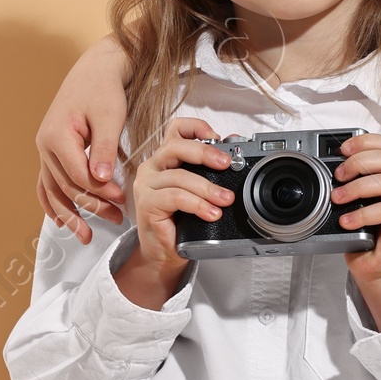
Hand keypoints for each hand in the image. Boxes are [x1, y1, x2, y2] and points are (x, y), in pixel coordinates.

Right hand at [36, 38, 130, 242]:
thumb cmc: (104, 90)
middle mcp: (45, 145)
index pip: (79, 175)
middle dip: (91, 206)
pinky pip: (47, 182)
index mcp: (58, 136)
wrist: (94, 70)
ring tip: (86, 236)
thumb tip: (102, 179)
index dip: (101, 192)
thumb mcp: (110, 117)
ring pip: (54, 189)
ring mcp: (45, 149)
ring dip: (71, 213)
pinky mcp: (51, 151)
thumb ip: (105, 149)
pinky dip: (53, 202)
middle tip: (116, 220)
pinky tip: (61, 220)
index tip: (122, 200)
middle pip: (67, 186)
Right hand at [115, 118, 233, 308]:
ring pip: (179, 176)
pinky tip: (211, 213)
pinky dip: (197, 205)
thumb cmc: (181, 221)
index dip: (196, 127)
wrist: (165, 252)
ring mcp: (147, 185)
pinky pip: (175, 197)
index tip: (217, 138)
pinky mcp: (147, 204)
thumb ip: (211, 170)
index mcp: (166, 159)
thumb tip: (233, 149)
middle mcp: (153, 167)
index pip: (176, 129)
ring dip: (207, 188)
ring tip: (226, 200)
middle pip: (176, 146)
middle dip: (205, 153)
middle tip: (226, 164)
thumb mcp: (200, 192)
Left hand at [333, 132, 380, 329]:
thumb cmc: (364, 229)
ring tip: (337, 199)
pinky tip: (346, 220)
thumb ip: (350, 180)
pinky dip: (362, 214)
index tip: (342, 150)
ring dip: (357, 188)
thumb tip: (329, 166)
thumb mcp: (355, 199)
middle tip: (337, 176)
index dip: (364, 142)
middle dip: (358, 163)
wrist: (373, 263)